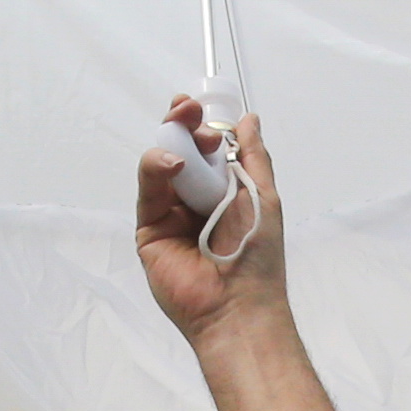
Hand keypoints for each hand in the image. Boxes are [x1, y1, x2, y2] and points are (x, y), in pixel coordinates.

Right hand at [132, 97, 287, 348]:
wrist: (238, 302)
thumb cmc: (257, 253)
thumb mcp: (263, 194)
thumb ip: (252, 156)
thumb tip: (248, 120)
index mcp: (223, 191)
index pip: (205, 150)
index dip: (201, 126)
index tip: (202, 109)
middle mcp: (194, 200)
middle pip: (179, 151)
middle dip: (181, 126)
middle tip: (187, 110)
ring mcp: (170, 215)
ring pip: (160, 166)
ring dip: (170, 143)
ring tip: (185, 138)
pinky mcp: (149, 230)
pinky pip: (147, 191)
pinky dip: (156, 168)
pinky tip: (172, 163)